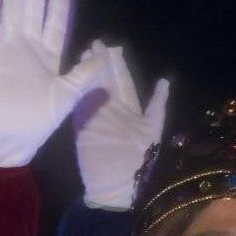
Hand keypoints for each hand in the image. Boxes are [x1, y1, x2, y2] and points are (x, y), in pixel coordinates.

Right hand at [0, 0, 109, 167]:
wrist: (8, 138)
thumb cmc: (39, 122)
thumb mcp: (68, 96)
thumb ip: (85, 73)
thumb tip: (107, 53)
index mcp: (52, 58)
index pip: (57, 24)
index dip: (60, 4)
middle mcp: (32, 50)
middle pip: (35, 14)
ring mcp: (11, 50)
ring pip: (14, 15)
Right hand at [70, 44, 169, 209]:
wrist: (116, 190)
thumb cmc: (137, 164)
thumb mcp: (153, 131)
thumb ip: (157, 105)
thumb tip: (164, 81)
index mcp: (130, 110)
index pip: (123, 81)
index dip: (117, 65)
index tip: (111, 47)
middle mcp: (112, 111)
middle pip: (104, 82)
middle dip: (99, 63)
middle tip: (93, 44)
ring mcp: (95, 119)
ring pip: (90, 90)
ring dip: (87, 74)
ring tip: (83, 55)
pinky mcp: (81, 129)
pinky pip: (77, 108)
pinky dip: (75, 94)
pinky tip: (71, 79)